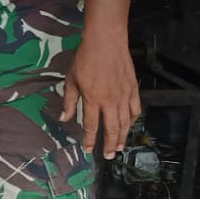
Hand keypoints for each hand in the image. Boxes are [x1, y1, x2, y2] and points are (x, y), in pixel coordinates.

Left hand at [61, 34, 140, 158]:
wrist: (106, 42)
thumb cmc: (84, 59)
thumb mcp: (71, 80)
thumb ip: (69, 102)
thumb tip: (63, 119)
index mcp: (93, 99)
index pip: (92, 125)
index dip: (90, 140)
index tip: (89, 150)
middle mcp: (110, 101)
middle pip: (112, 128)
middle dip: (109, 144)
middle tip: (109, 156)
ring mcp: (124, 96)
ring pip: (125, 122)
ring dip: (123, 136)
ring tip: (119, 147)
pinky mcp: (133, 89)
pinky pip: (135, 109)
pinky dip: (133, 120)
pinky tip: (130, 125)